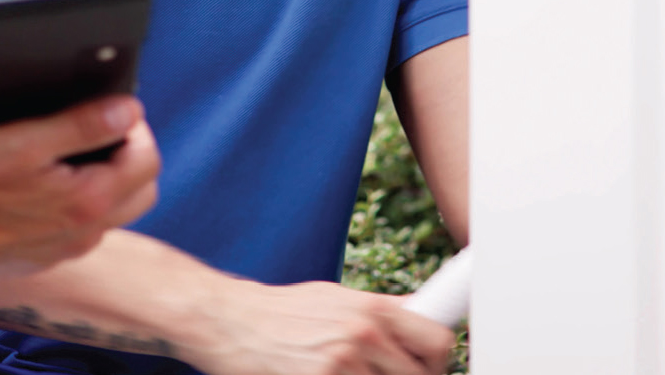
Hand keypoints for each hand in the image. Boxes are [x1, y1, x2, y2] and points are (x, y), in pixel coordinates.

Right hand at [0, 96, 160, 276]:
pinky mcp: (36, 259)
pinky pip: (76, 229)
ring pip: (110, 213)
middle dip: (130, 155)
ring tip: (66, 151)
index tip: (113, 106)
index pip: (147, 160)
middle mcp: (81, 236)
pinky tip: (39, 182)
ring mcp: (60, 252)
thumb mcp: (22, 139)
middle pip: (140, 191)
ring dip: (104, 179)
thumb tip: (129, 110)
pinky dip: (75, 202)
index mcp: (87, 203)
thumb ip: (83, 125)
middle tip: (99, 127)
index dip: (136, 125)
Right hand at [187, 280, 453, 374]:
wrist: (226, 322)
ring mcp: (342, 366)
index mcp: (372, 309)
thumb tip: (421, 313)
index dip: (436, 361)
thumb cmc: (278, 312)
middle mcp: (363, 336)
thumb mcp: (333, 297)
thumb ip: (378, 310)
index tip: (428, 366)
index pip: (437, 340)